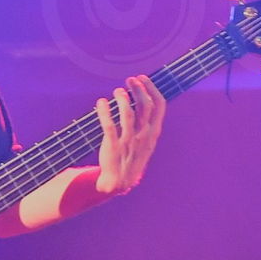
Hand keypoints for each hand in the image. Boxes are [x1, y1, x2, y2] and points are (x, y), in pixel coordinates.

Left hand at [94, 75, 165, 194]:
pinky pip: (109, 125)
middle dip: (138, 89)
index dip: (151, 88)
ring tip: (117, 90)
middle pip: (145, 106)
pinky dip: (104, 111)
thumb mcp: (146, 141)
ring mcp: (129, 140)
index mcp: (153, 132)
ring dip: (123, 98)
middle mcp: (143, 135)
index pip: (159, 105)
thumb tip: (143, 98)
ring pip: (128, 113)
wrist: (120, 181)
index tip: (143, 78)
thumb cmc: (132, 157)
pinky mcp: (113, 145)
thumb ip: (147, 123)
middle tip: (130, 80)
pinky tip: (101, 102)